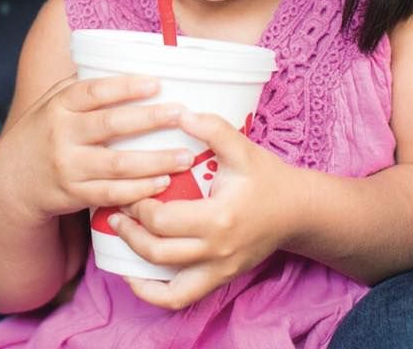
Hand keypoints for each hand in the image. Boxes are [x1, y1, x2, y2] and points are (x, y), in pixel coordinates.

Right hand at [0, 74, 194, 222]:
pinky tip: (163, 183)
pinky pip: (111, 194)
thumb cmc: (44, 131)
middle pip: (110, 125)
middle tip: (181, 113)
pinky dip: (139, 190)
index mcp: (59, 105)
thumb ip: (83, 86)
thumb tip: (126, 59)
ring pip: (117, 164)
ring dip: (155, 161)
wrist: (11, 181)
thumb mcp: (52, 101)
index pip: (94, 91)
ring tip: (186, 156)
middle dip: (149, 119)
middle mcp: (61, 134)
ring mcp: (67, 167)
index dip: (125, 86)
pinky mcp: (74, 195)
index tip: (156, 82)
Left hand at [109, 110, 296, 309]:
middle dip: (130, 231)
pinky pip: (180, 298)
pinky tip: (136, 276)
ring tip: (121, 239)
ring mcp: (219, 270)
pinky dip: (154, 294)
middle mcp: (217, 250)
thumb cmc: (267, 177)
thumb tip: (180, 113)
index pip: (163, 219)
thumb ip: (213, 128)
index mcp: (219, 217)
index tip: (127, 187)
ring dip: (135, 263)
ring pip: (165, 283)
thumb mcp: (242, 148)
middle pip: (157, 251)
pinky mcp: (220, 279)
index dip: (138, 206)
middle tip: (115, 211)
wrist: (296, 211)